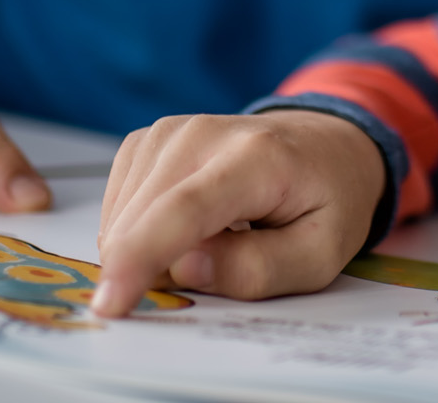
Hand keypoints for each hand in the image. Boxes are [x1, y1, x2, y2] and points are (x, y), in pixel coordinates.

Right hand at [91, 110, 385, 316]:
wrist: (326, 145)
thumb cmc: (326, 201)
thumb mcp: (319, 254)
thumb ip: (256, 269)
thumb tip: (184, 268)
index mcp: (257, 157)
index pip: (184, 210)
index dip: (141, 259)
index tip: (110, 306)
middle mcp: (204, 133)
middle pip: (141, 218)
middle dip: (152, 268)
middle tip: (216, 271)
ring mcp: (171, 131)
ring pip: (122, 217)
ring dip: (148, 251)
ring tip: (213, 243)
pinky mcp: (149, 139)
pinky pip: (118, 204)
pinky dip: (137, 232)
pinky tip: (181, 232)